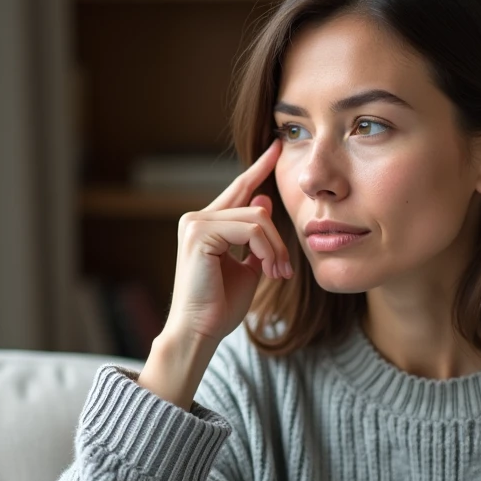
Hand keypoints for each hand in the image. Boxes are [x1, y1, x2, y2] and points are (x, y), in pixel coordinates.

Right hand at [161, 138, 292, 347]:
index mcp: (207, 224)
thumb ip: (255, 237)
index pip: (238, 188)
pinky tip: (268, 271)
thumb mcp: (248, 267)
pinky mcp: (199, 233)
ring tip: (278, 274)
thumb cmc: (220, 306)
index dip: (259, 168)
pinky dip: (266, 250)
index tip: (277, 148)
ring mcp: (195, 223)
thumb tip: (264, 202)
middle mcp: (197, 218)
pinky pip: (250, 229)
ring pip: (257, 218)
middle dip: (278, 239)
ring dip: (275, 248)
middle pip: (256, 208)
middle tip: (284, 270)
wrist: (200, 331)